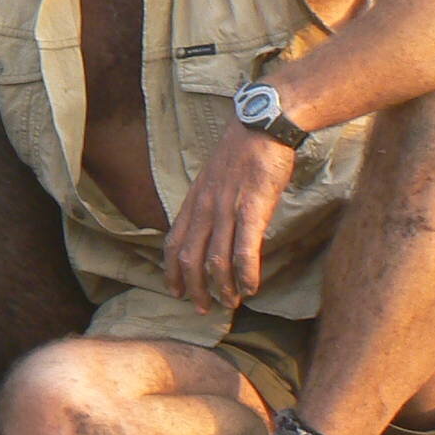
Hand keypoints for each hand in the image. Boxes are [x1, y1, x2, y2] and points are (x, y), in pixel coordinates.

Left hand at [164, 124, 298, 312]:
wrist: (262, 125)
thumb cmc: (242, 152)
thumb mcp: (214, 178)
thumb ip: (209, 204)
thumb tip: (212, 229)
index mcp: (194, 201)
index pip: (173, 242)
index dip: (172, 271)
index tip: (176, 292)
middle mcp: (204, 207)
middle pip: (190, 258)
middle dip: (195, 288)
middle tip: (204, 309)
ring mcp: (226, 208)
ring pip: (216, 259)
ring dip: (222, 287)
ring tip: (231, 303)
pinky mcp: (252, 208)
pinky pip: (244, 249)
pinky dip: (246, 273)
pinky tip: (251, 288)